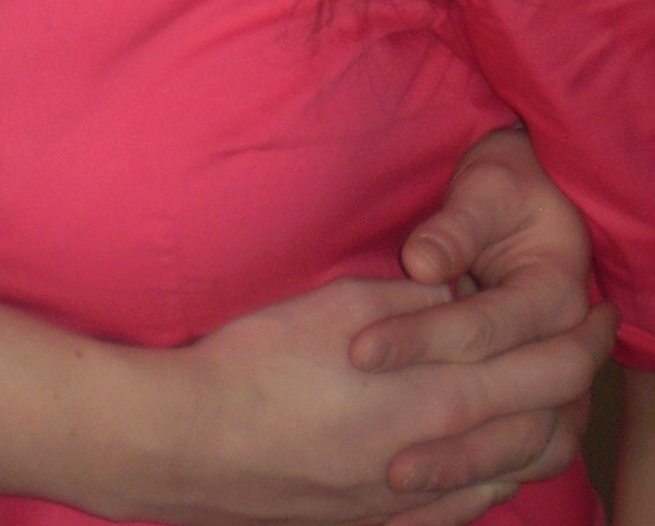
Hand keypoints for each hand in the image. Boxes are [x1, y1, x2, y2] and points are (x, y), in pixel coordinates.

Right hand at [142, 278, 598, 525]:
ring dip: (547, 431)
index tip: (596, 309)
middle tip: (588, 342)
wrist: (196, 442)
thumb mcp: (342, 304)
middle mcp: (439, 455)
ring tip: (554, 395)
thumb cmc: (261, 361)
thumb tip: (464, 290)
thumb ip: (416, 300)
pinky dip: (502, 476)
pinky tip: (497, 456)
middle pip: (543, 426)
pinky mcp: (384, 519)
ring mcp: (414, 497)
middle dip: (577, 381)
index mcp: (436, 395)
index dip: (581, 339)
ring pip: (514, 472)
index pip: (543, 370)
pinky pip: (471, 506)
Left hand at [347, 128, 608, 500]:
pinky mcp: (541, 404)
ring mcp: (561, 384)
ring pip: (523, 447)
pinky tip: (420, 496)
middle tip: (376, 443)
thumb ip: (453, 231)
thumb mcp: (485, 193)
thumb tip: (420, 263)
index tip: (359, 351)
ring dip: (461, 467)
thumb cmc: (507, 192)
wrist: (540, 203)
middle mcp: (564, 345)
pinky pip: (520, 461)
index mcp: (554, 291)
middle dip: (441, 427)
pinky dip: (476, 484)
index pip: (484, 328)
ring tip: (396, 479)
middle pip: (510, 404)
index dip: (423, 339)